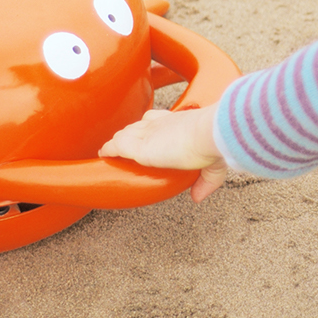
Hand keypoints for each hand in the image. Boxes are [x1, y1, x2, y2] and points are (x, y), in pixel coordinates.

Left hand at [99, 103, 226, 201]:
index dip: (148, 126)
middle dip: (130, 136)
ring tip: (110, 154)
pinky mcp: (137, 146)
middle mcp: (159, 124)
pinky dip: (109, 150)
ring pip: (124, 135)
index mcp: (177, 122)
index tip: (146, 134)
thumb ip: (205, 182)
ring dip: (117, 144)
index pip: (155, 119)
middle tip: (125, 149)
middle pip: (136, 126)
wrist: (208, 135)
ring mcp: (146, 133)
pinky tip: (103, 155)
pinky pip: (116, 146)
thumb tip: (198, 198)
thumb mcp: (214, 164)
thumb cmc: (213, 143)